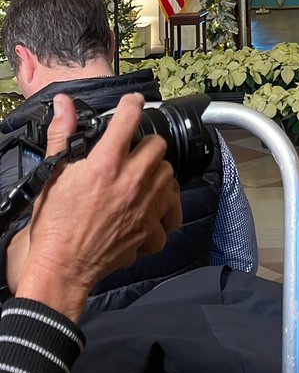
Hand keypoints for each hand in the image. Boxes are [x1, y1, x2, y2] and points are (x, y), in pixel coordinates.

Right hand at [14, 92, 181, 322]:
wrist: (61, 268)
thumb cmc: (55, 223)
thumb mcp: (54, 173)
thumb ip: (63, 135)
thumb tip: (64, 104)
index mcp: (106, 163)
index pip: (129, 118)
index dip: (131, 105)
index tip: (131, 104)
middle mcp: (131, 180)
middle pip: (158, 145)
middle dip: (146, 144)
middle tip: (133, 152)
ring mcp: (144, 206)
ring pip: (170, 175)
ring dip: (157, 175)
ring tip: (142, 180)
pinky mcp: (149, 231)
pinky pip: (170, 215)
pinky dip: (163, 214)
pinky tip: (151, 212)